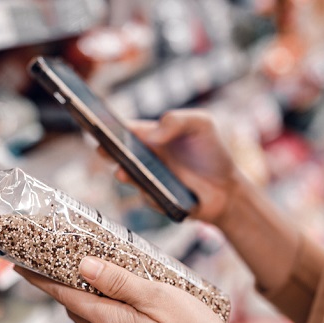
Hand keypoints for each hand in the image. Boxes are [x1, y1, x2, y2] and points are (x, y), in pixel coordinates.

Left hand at [16, 258, 273, 322]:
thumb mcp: (159, 299)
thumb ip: (119, 282)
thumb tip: (82, 266)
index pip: (64, 296)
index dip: (40, 279)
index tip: (20, 265)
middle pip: (76, 309)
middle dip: (63, 287)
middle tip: (63, 263)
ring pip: (93, 322)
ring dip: (86, 300)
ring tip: (97, 279)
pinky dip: (107, 314)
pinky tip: (127, 305)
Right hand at [108, 109, 245, 224]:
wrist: (228, 189)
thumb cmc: (213, 153)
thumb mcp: (202, 125)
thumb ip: (177, 120)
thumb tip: (152, 134)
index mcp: (151, 136)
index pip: (125, 128)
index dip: (108, 125)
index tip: (95, 121)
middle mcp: (145, 158)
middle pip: (118, 153)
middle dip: (107, 150)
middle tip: (102, 148)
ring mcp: (148, 180)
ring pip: (129, 177)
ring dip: (125, 175)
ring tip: (123, 172)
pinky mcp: (156, 200)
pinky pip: (148, 197)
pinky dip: (151, 195)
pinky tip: (158, 194)